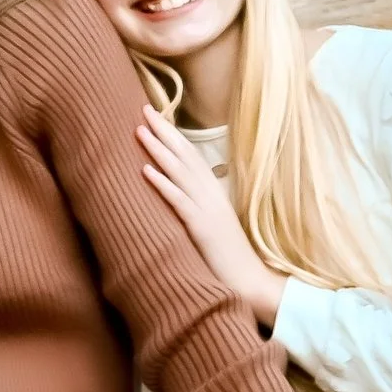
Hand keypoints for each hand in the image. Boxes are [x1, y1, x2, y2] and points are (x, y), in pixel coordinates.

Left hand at [136, 108, 285, 327]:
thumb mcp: (212, 226)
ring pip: (180, 172)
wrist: (251, 283)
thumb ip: (197, 208)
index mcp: (214, 193)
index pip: (191, 157)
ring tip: (140, 130)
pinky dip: (162, 184)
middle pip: (184, 156)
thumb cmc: (228, 258)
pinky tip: (146, 170)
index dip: (173, 136)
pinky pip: (179, 201)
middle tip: (143, 109)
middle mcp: (211, 195)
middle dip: (163, 131)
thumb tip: (178, 195)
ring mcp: (207, 210)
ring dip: (158, 149)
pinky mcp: (202, 228)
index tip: (155, 117)